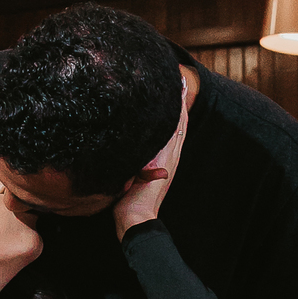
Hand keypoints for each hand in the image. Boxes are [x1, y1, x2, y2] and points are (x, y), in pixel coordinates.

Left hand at [113, 79, 188, 240]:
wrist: (135, 219)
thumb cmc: (128, 204)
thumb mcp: (128, 177)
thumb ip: (129, 165)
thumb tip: (117, 153)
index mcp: (162, 162)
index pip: (170, 131)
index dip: (171, 112)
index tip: (169, 92)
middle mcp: (169, 158)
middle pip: (178, 124)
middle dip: (178, 102)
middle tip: (179, 79)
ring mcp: (169, 159)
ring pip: (178, 126)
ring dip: (179, 104)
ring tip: (180, 83)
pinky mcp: (166, 161)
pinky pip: (173, 134)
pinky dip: (176, 117)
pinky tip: (176, 101)